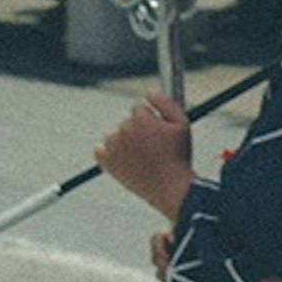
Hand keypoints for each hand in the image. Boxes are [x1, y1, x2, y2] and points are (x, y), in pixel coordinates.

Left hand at [97, 89, 195, 219]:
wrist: (170, 187)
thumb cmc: (178, 156)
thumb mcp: (182, 124)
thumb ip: (165, 102)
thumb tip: (148, 93)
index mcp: (142, 118)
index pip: (139, 108)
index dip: (150, 120)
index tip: (157, 133)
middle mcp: (124, 129)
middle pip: (127, 122)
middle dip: (138, 132)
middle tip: (152, 149)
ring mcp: (113, 146)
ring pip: (114, 135)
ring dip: (124, 142)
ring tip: (141, 157)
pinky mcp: (106, 161)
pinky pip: (100, 150)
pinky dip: (108, 154)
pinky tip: (124, 161)